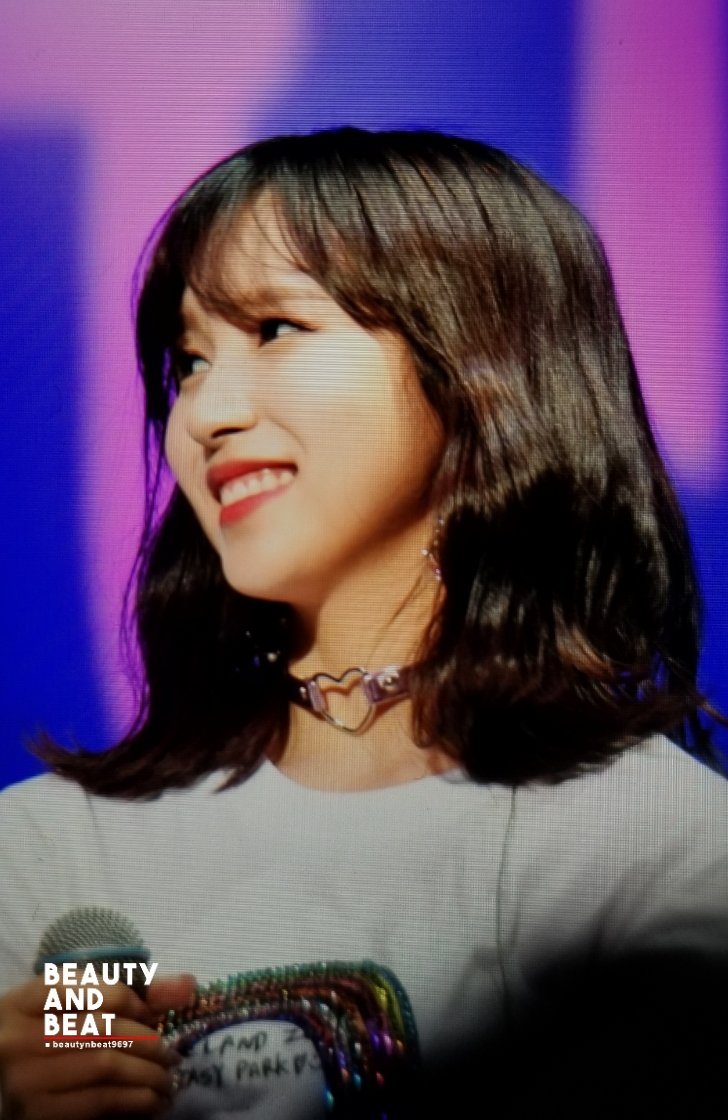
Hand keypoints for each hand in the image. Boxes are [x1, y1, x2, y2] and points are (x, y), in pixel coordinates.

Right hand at [0, 973, 195, 1119]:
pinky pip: (100, 1102)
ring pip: (104, 1066)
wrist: (15, 1085)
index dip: (127, 997)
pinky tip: (152, 1098)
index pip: (82, 987)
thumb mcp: (79, 1007)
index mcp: (24, 1002)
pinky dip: (136, 1100)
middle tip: (169, 1052)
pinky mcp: (39, 1115)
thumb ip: (133, 992)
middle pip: (100, 1028)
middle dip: (146, 1039)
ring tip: (167, 1077)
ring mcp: (26, 1080)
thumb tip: (187, 985)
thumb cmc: (54, 1038)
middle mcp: (18, 1040)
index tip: (148, 1013)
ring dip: (148, 1072)